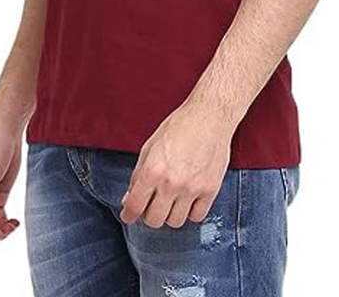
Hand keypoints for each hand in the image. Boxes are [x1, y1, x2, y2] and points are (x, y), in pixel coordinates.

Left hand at [118, 98, 233, 227]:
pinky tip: (189, 199)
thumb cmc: (179, 127)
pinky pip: (197, 216)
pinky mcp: (210, 190)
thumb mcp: (150, 146)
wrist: (210, 116)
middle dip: (149, 214)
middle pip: (154, 220)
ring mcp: (192, 188)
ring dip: (170, 214)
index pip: (134, 206)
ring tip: (172, 200)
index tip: (128, 215)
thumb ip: (138, 175)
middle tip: (152, 204)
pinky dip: (191, 212)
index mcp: (152, 169)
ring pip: (175, 222)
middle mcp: (171, 182)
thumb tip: (128, 199)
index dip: (128, 214)